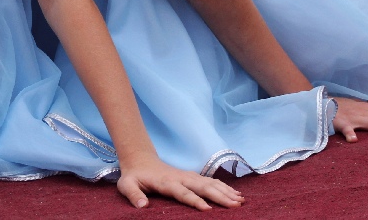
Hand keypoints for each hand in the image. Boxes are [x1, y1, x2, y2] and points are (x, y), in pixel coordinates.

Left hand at [117, 154, 243, 209]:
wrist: (140, 160)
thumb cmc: (134, 176)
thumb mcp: (126, 185)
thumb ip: (133, 195)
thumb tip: (142, 206)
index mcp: (166, 182)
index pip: (183, 192)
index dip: (194, 200)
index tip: (207, 208)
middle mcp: (180, 178)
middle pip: (202, 187)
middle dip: (219, 195)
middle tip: (235, 205)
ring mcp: (188, 176)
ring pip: (210, 183)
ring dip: (225, 191)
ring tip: (240, 200)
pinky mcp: (192, 176)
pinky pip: (210, 182)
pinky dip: (224, 187)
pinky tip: (235, 194)